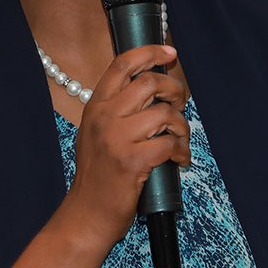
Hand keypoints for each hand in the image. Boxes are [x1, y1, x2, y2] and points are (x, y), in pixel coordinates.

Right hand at [59, 44, 188, 248]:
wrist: (86, 214)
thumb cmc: (98, 175)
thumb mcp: (97, 133)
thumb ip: (117, 109)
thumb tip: (154, 87)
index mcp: (95, 107)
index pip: (122, 64)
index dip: (150, 52)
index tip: (170, 52)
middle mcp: (103, 118)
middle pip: (149, 82)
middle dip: (175, 90)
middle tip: (181, 103)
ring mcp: (116, 139)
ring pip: (164, 113)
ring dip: (181, 125)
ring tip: (179, 140)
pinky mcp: (132, 161)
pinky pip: (169, 143)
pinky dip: (180, 150)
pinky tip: (178, 160)